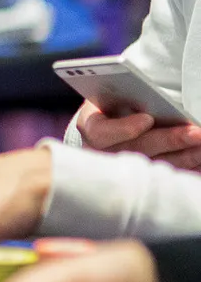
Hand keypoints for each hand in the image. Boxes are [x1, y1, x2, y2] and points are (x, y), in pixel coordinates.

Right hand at [76, 102, 200, 167]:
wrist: (108, 130)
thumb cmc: (111, 109)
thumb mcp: (108, 99)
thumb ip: (122, 100)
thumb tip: (146, 103)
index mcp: (91, 130)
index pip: (102, 133)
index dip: (124, 128)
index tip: (147, 118)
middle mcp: (104, 154)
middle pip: (138, 150)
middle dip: (169, 141)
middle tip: (195, 132)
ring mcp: (124, 171)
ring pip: (157, 167)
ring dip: (186, 156)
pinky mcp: (144, 181)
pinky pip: (168, 178)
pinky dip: (188, 168)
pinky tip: (200, 158)